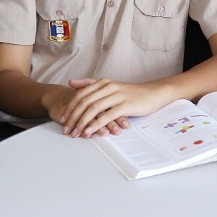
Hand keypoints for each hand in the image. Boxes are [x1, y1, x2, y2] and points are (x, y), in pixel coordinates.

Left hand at [50, 77, 172, 136]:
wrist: (154, 93)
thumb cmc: (131, 93)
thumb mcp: (110, 86)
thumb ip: (91, 84)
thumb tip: (71, 83)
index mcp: (103, 82)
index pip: (80, 95)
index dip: (70, 108)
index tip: (63, 120)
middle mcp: (108, 87)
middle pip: (84, 102)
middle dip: (73, 117)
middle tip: (66, 130)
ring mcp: (117, 95)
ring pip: (93, 109)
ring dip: (82, 122)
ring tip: (75, 133)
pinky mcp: (125, 105)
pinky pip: (107, 115)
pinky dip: (96, 124)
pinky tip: (90, 131)